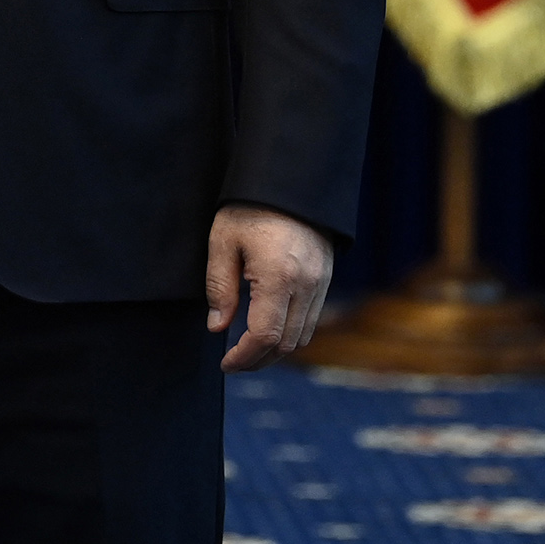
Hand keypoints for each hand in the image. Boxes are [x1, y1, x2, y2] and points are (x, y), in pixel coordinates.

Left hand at [206, 203, 334, 371]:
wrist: (290, 180)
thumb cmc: (250, 207)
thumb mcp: (222, 241)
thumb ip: (219, 287)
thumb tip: (217, 327)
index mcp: (279, 277)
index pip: (265, 336)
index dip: (244, 357)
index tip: (225, 363)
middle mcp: (307, 285)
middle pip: (288, 344)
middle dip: (259, 360)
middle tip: (233, 362)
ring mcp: (322, 283)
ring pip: (304, 336)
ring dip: (277, 350)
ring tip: (248, 350)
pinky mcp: (326, 279)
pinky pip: (311, 319)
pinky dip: (291, 333)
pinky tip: (269, 330)